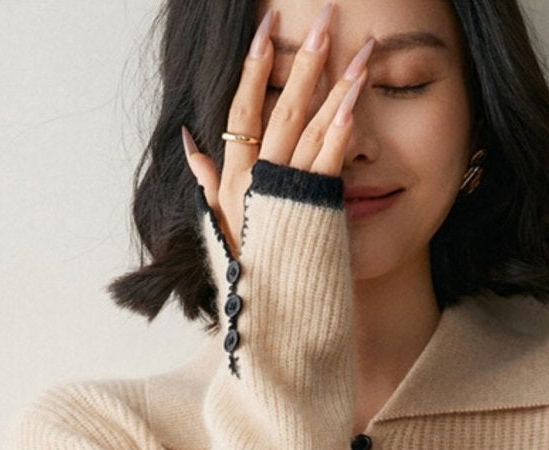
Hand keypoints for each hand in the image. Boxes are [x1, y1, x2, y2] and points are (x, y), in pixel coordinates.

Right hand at [181, 1, 375, 256]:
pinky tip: (354, 103)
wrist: (275, 319)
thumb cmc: (252, 278)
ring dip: (337, 86)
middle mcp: (259, 182)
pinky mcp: (316, 211)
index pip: (243, 109)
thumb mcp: (221, 228)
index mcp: (236, 180)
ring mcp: (288, 194)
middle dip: (305, 59)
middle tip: (325, 18)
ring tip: (359, 51)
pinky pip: (329, 163)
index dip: (254, 65)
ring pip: (312, 128)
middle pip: (282, 107)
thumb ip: (206, 183)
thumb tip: (189, 143)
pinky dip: (340, 132)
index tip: (266, 28)